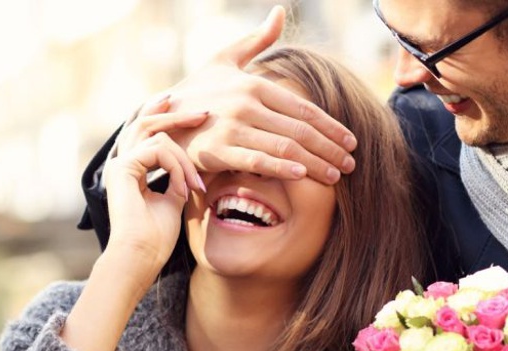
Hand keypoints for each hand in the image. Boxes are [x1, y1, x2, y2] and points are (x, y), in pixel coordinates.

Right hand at [104, 95, 206, 279]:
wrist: (142, 256)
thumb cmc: (157, 236)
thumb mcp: (174, 198)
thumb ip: (178, 176)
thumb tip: (192, 163)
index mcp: (131, 170)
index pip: (148, 134)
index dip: (169, 121)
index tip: (196, 117)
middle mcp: (121, 163)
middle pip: (146, 124)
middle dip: (175, 116)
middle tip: (203, 113)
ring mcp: (119, 164)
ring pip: (157, 135)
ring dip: (184, 158)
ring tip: (196, 184)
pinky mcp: (122, 168)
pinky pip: (157, 150)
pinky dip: (176, 166)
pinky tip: (183, 188)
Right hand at [130, 6, 357, 184]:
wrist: (156, 118)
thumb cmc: (195, 91)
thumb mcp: (224, 60)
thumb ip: (256, 40)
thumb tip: (279, 11)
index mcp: (253, 84)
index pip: (302, 108)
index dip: (330, 126)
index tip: (351, 141)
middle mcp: (245, 104)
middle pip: (300, 130)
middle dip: (330, 149)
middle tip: (351, 164)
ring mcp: (231, 127)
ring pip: (285, 147)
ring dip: (315, 163)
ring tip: (336, 177)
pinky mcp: (217, 150)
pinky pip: (258, 161)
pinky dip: (282, 168)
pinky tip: (302, 176)